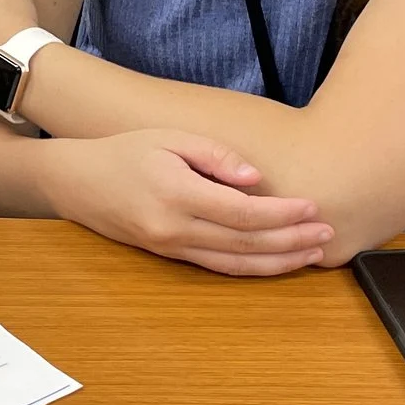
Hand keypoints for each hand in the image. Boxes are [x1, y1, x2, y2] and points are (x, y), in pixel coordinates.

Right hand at [38, 130, 333, 275]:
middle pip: (245, 244)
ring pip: (235, 264)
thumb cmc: (124, 152)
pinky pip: (218, 267)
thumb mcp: (170, 137)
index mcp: (176, 194)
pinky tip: (276, 261)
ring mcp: (171, 247)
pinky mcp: (170, 256)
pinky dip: (252, 267)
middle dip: (291, 242)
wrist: (76, 182)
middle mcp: (174, 228)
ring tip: (313, 254)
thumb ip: (215, 155)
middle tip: (327, 234)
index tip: (312, 207)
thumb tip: (256, 179)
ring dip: (278, 262)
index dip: (282, 214)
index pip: (242, 213)